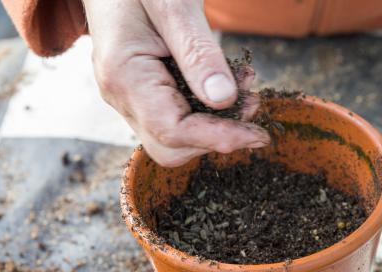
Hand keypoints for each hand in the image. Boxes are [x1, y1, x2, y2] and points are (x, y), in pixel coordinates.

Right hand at [82, 0, 269, 166]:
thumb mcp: (173, 5)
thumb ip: (198, 53)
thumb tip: (225, 101)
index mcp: (123, 76)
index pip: (172, 130)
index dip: (219, 138)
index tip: (259, 134)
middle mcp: (122, 95)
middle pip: (171, 147)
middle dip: (217, 136)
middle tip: (254, 106)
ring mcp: (131, 96)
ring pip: (176, 137)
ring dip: (217, 122)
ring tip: (247, 86)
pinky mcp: (145, 92)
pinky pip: (178, 115)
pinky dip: (210, 108)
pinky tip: (232, 80)